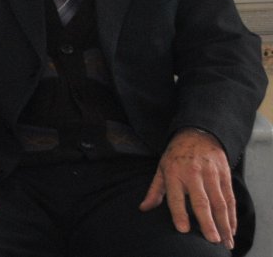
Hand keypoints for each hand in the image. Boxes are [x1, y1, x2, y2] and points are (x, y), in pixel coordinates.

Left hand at [139, 128, 235, 249]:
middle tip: (211, 240)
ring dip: (223, 223)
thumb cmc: (176, 155)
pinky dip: (231, 215)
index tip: (183, 229)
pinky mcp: (224, 175)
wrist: (198, 134)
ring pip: (219, 202)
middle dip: (207, 222)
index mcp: (174, 173)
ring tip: (224, 241)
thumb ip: (155, 191)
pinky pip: (229, 198)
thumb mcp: (161, 168)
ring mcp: (211, 174)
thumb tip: (143, 208)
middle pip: (201, 201)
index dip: (179, 213)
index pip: (175, 197)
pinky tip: (231, 229)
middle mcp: (193, 174)